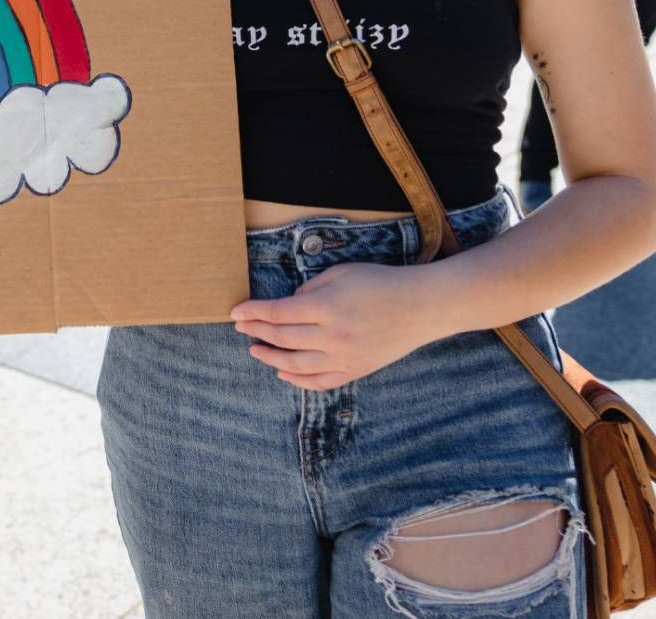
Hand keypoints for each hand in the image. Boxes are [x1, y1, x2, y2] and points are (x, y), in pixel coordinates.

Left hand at [231, 262, 444, 390]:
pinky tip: (282, 373)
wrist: (420, 307)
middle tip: (241, 328)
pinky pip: (320, 382)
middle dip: (256, 332)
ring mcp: (344, 358)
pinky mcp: (355, 370)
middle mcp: (332, 336)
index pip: (278, 313)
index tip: (235, 313)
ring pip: (296, 365)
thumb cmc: (380, 283)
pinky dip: (297, 380)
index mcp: (327, 307)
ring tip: (255, 350)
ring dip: (271, 359)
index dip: (253, 313)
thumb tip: (288, 304)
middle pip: (283, 339)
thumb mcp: (341, 274)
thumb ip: (310, 289)